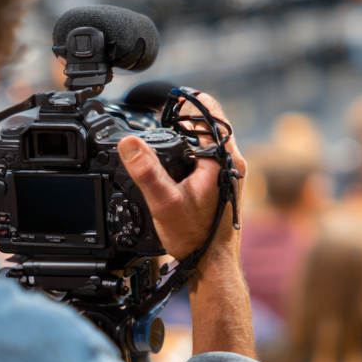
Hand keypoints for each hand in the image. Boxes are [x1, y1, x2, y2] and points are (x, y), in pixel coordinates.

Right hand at [117, 92, 246, 262]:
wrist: (212, 263)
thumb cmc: (197, 237)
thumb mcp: (165, 202)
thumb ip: (146, 172)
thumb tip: (129, 143)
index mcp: (224, 160)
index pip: (211, 115)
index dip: (189, 103)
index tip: (170, 98)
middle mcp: (232, 163)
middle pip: (211, 125)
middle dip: (188, 116)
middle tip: (164, 111)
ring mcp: (230, 173)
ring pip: (210, 141)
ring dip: (190, 133)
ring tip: (167, 128)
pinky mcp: (224, 183)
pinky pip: (209, 156)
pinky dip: (193, 150)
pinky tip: (176, 157)